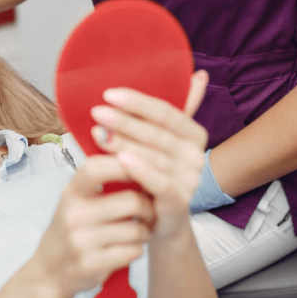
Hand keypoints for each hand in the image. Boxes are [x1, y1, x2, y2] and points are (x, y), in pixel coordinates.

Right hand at [32, 156, 153, 297]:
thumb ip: (97, 184)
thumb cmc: (70, 230)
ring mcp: (81, 242)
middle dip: (148, 207)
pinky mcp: (91, 264)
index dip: (122, 165)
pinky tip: (130, 248)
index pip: (95, 168)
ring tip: (140, 232)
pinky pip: (132, 251)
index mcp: (70, 194)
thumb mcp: (74, 202)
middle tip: (149, 212)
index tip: (140, 169)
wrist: (49, 271)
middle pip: (131, 201)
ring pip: (136, 230)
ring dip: (145, 231)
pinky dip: (138, 249)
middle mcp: (73, 215)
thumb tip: (136, 163)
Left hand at [89, 70, 209, 240]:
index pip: (167, 112)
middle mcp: (197, 157)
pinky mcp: (179, 203)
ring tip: (96, 133)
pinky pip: (161, 183)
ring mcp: (190, 181)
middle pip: (157, 133)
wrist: (162, 223)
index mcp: (195, 136)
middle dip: (124, 121)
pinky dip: (141, 170)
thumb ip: (178, 110)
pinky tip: (121, 159)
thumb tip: (200, 74)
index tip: (109, 94)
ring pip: (154, 156)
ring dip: (123, 143)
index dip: (139, 102)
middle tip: (96, 112)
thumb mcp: (164, 142)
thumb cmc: (155, 176)